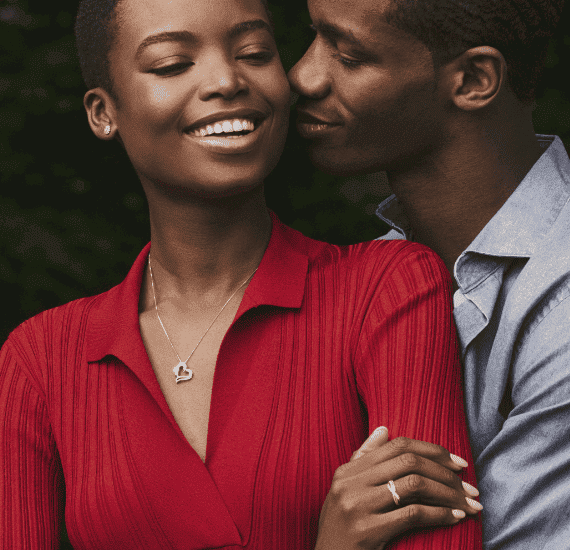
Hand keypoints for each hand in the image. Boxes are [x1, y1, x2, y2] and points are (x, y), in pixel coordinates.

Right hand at [315, 427, 481, 549]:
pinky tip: (456, 517)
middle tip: (470, 486)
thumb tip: (384, 429)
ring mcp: (358, 506)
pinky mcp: (368, 531)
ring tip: (469, 503)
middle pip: (408, 462)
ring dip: (448, 494)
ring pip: (414, 485)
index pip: (397, 446)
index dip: (432, 450)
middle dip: (445, 472)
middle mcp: (351, 484)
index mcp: (347, 471)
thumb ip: (363, 460)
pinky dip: (439, 514)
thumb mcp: (346, 491)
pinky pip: (413, 514)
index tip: (457, 462)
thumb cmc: (341, 530)